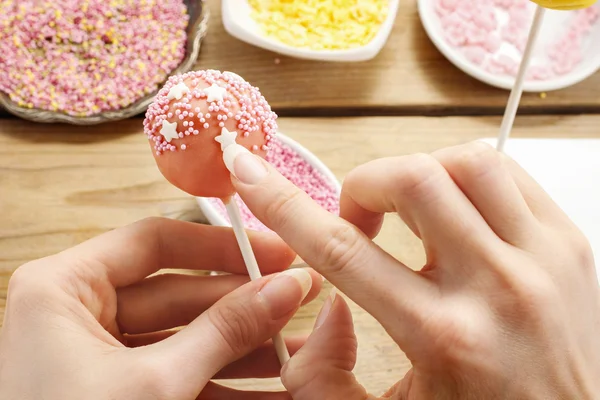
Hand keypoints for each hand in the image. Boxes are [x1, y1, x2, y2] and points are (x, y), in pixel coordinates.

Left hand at [0, 217, 322, 399]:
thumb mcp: (158, 384)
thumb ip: (224, 331)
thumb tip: (284, 289)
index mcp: (63, 289)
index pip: (155, 241)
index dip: (222, 245)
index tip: (275, 253)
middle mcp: (77, 314)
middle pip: (178, 291)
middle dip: (243, 306)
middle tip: (296, 302)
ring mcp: (96, 354)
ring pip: (184, 335)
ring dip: (241, 347)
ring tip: (296, 351)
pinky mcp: (116, 389)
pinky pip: (177, 371)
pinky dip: (221, 380)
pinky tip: (270, 388)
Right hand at [230, 141, 599, 398]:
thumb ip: (321, 376)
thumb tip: (321, 303)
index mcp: (443, 337)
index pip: (341, 249)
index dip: (283, 205)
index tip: (252, 175)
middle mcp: (499, 289)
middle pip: (413, 181)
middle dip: (363, 185)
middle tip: (358, 219)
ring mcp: (544, 259)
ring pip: (466, 162)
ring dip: (418, 175)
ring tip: (407, 213)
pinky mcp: (569, 245)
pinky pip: (508, 174)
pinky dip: (465, 178)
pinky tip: (453, 213)